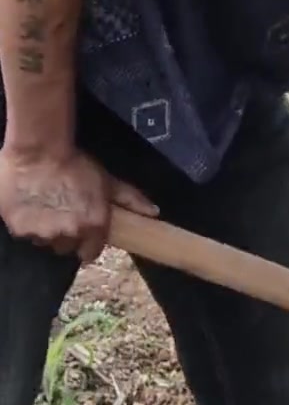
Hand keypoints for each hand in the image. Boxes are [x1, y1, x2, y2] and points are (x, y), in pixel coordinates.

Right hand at [0, 147, 157, 261]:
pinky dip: (28, 223)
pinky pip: (26, 233)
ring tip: (47, 207)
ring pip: (44, 241)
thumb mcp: (108, 180)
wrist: (39, 150)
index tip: (84, 233)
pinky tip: (31, 205)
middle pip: (66, 248)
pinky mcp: (19, 229)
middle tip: (65, 214)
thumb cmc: (76, 163)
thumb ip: (131, 199)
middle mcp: (67, 235)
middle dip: (67, 235)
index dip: (88, 245)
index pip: (90, 254)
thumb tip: (153, 212)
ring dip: (47, 230)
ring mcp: (41, 234)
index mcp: (92, 226)